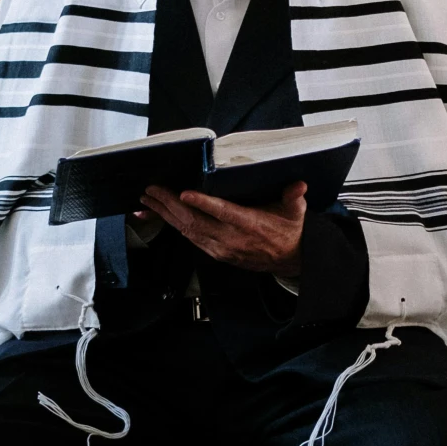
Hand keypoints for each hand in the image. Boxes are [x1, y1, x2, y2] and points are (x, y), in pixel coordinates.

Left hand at [141, 181, 305, 275]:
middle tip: (153, 191)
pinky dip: (174, 227)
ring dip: (166, 215)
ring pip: (188, 231)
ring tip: (149, 201)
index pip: (222, 212)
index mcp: (249, 224)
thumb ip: (294, 197)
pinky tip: (162, 217)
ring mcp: (221, 247)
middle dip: (170, 205)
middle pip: (195, 221)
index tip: (185, 193)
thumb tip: (298, 186)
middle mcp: (231, 238)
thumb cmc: (288, 232)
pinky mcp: (216, 253)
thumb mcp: (295, 212)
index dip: (202, 203)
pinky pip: (190, 239)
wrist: (289, 259)